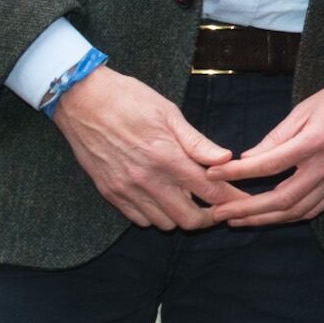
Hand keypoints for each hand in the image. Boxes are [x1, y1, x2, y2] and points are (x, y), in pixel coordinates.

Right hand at [53, 66, 240, 229]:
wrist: (82, 100)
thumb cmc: (129, 100)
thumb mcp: (169, 114)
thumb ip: (197, 142)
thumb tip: (226, 158)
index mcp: (167, 157)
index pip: (209, 191)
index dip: (230, 198)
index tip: (241, 200)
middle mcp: (147, 180)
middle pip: (188, 218)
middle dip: (209, 216)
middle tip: (217, 206)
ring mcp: (126, 190)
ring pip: (164, 223)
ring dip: (181, 216)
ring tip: (189, 200)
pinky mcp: (109, 193)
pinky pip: (139, 219)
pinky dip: (155, 215)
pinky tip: (162, 199)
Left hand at [208, 73, 323, 226]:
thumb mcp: (307, 107)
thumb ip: (278, 136)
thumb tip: (250, 157)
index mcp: (315, 141)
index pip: (269, 165)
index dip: (238, 173)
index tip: (213, 175)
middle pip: (281, 198)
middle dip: (246, 209)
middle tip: (219, 213)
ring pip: (296, 210)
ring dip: (264, 219)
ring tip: (238, 220)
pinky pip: (313, 209)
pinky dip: (289, 217)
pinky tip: (271, 217)